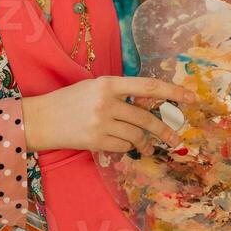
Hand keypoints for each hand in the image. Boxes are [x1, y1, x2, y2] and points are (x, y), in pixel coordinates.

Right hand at [21, 76, 195, 153]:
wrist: (40, 119)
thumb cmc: (68, 101)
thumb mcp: (93, 87)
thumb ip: (119, 92)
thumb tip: (149, 103)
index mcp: (108, 83)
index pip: (147, 86)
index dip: (172, 92)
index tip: (190, 98)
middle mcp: (106, 102)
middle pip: (146, 118)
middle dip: (164, 130)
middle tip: (175, 138)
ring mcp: (101, 123)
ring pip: (136, 136)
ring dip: (145, 143)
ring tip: (147, 146)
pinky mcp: (96, 141)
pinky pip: (123, 147)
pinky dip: (126, 147)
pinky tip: (122, 145)